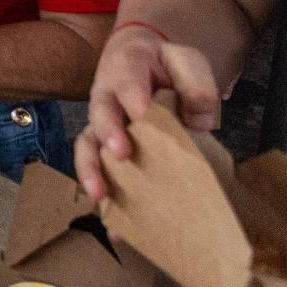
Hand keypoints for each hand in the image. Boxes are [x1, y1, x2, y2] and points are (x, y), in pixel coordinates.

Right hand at [74, 24, 225, 199]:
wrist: (140, 60)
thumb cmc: (164, 64)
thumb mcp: (186, 59)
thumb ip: (195, 83)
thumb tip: (198, 122)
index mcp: (127, 68)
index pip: (127, 80)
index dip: (132, 97)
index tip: (141, 112)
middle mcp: (106, 96)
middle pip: (99, 113)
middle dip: (109, 134)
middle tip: (122, 154)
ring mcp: (103, 124)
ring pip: (88, 144)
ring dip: (91, 170)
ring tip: (100, 195)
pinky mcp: (106, 148)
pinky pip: (98, 170)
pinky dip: (106, 197)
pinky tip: (117, 227)